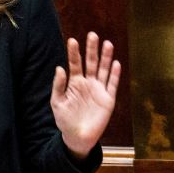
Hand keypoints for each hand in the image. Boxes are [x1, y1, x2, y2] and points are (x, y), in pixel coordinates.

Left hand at [50, 33, 120, 159]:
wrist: (77, 137)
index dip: (74, 52)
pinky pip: (112, 85)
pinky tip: (115, 63)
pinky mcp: (108, 99)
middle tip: (92, 35)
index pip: (74, 63)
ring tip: (107, 44)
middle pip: (91, 62)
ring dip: (105, 58)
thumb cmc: (65, 120)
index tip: (72, 40)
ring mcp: (98, 90)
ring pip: (103, 70)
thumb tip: (59, 68)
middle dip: (91, 49)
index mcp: (74, 82)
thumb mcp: (57, 103)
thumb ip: (58, 86)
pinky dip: (114, 74)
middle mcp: (88, 83)